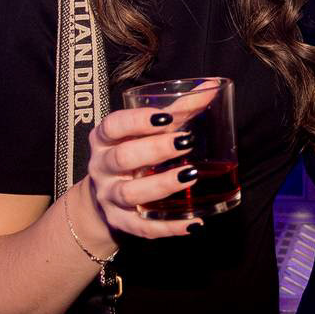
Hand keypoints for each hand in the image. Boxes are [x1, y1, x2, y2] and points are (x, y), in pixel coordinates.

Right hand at [83, 96, 212, 241]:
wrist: (105, 196)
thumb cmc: (134, 152)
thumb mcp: (147, 132)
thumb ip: (178, 110)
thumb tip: (212, 86)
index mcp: (105, 139)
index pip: (114, 126)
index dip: (137, 121)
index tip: (165, 118)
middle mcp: (102, 167)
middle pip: (123, 158)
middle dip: (155, 150)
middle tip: (186, 142)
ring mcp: (109, 196)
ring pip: (130, 193)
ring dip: (161, 185)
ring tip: (190, 176)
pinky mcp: (120, 222)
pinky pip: (143, 227)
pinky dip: (169, 228)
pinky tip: (193, 222)